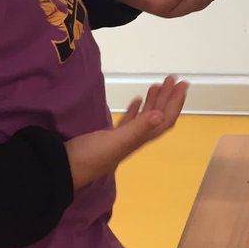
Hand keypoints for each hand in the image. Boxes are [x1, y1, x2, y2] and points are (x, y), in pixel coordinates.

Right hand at [65, 76, 186, 189]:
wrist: (66, 169)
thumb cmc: (91, 156)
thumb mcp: (116, 141)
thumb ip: (137, 128)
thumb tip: (160, 115)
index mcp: (140, 139)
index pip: (164, 119)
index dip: (175, 102)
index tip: (182, 84)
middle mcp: (135, 138)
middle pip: (157, 115)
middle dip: (168, 97)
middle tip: (173, 78)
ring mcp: (122, 138)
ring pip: (144, 117)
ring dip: (154, 101)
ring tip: (158, 85)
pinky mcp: (109, 136)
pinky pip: (129, 121)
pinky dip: (136, 109)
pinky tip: (137, 100)